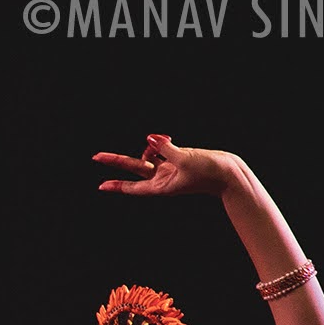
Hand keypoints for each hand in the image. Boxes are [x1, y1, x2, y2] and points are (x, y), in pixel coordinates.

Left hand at [93, 134, 237, 197]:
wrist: (228, 172)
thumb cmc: (208, 171)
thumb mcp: (185, 158)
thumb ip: (165, 148)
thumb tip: (150, 138)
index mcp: (161, 186)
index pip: (133, 186)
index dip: (117, 185)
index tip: (100, 186)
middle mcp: (161, 178)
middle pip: (134, 167)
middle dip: (116, 161)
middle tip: (95, 156)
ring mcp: (168, 169)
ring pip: (149, 154)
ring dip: (153, 146)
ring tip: (166, 142)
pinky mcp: (176, 159)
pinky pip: (161, 148)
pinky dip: (162, 142)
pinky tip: (166, 139)